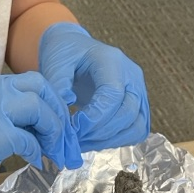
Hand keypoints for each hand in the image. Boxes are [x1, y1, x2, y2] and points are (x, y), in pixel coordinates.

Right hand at [0, 72, 77, 192]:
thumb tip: (33, 130)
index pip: (29, 82)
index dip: (50, 103)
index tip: (56, 127)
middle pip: (40, 86)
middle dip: (59, 112)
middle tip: (63, 140)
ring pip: (39, 106)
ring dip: (54, 130)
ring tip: (54, 153)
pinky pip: (29, 137)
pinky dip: (38, 150)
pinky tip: (34, 162)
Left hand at [39, 22, 149, 151]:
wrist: (74, 49)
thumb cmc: (64, 53)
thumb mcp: (55, 62)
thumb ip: (58, 85)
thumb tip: (66, 114)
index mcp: (112, 60)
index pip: (114, 94)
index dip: (95, 117)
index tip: (73, 127)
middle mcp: (131, 75)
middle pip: (128, 113)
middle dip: (101, 133)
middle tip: (75, 140)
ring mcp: (138, 91)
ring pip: (137, 126)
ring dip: (110, 141)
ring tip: (83, 143)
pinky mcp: (138, 105)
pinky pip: (136, 130)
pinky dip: (117, 141)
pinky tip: (93, 141)